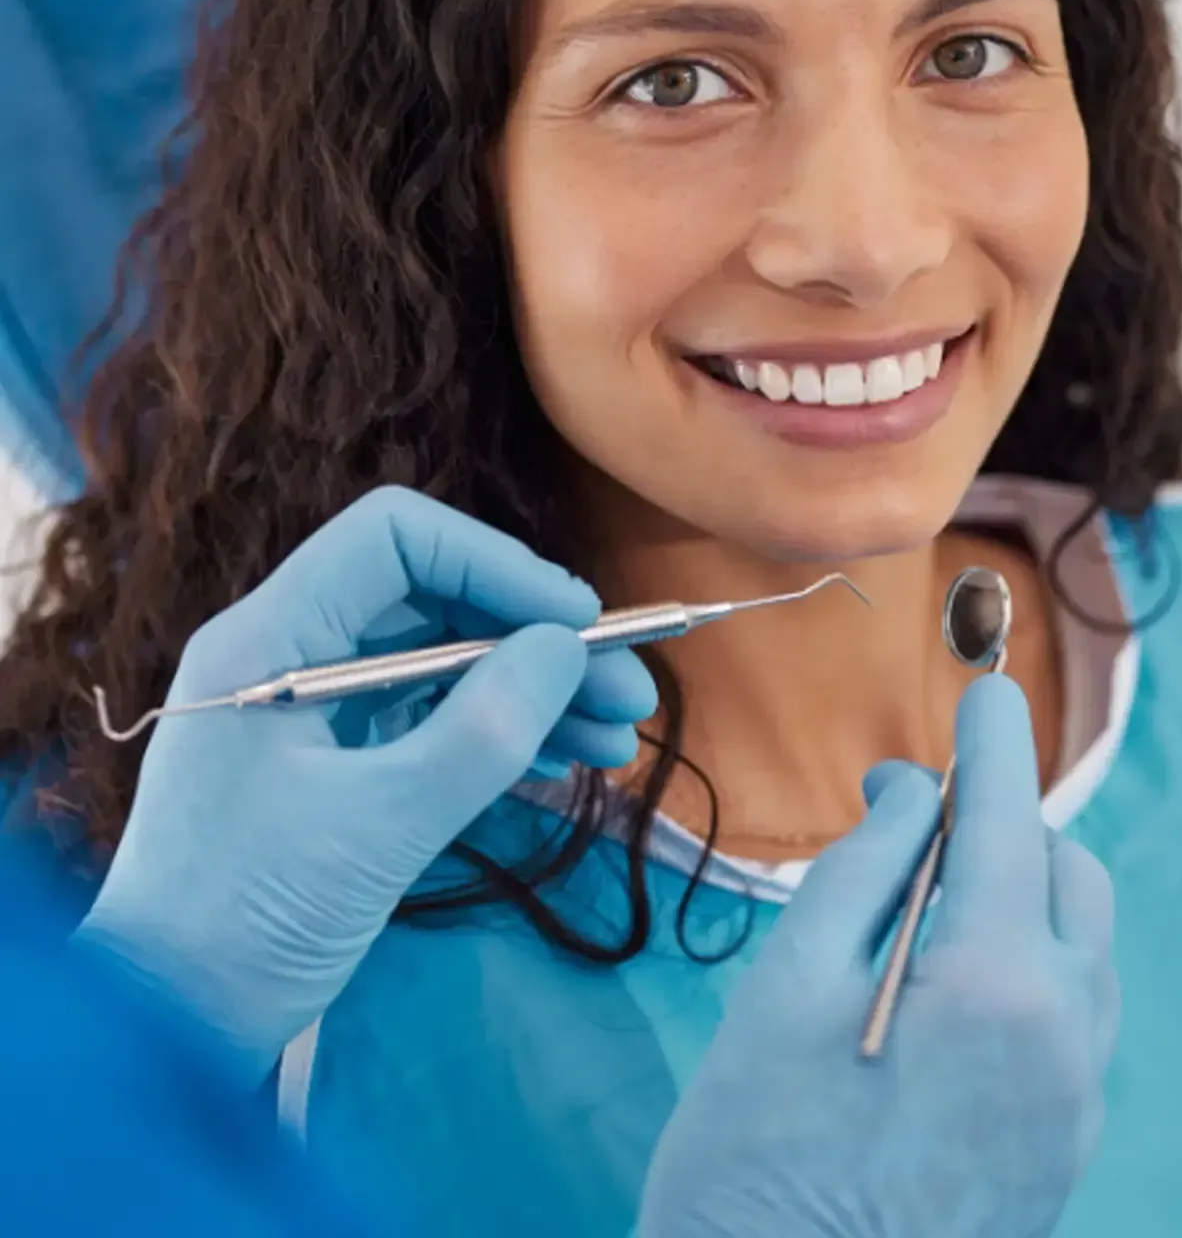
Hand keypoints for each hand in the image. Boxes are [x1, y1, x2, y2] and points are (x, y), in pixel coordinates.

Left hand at [77, 486, 655, 1082]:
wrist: (162, 1033)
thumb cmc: (253, 917)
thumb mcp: (382, 825)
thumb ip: (483, 730)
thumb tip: (565, 650)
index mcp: (273, 635)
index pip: (397, 539)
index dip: (497, 564)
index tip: (577, 623)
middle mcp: (289, 651)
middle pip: (434, 601)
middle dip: (535, 640)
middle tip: (627, 692)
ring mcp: (310, 712)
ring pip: (441, 664)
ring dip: (531, 692)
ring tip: (617, 739)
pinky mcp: (329, 770)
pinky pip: (427, 722)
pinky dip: (496, 736)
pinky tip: (564, 764)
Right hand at [638, 676, 1117, 1237]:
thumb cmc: (755, 1162)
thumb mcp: (786, 988)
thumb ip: (865, 866)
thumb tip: (917, 792)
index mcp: (998, 983)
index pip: (1011, 813)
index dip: (992, 739)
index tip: (981, 690)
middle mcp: (1067, 1038)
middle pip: (1068, 875)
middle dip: (1008, 826)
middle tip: (921, 825)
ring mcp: (1078, 1106)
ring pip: (1083, 948)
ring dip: (1024, 899)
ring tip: (929, 910)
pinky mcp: (1067, 1155)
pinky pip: (1076, 1021)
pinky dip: (1031, 972)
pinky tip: (949, 996)